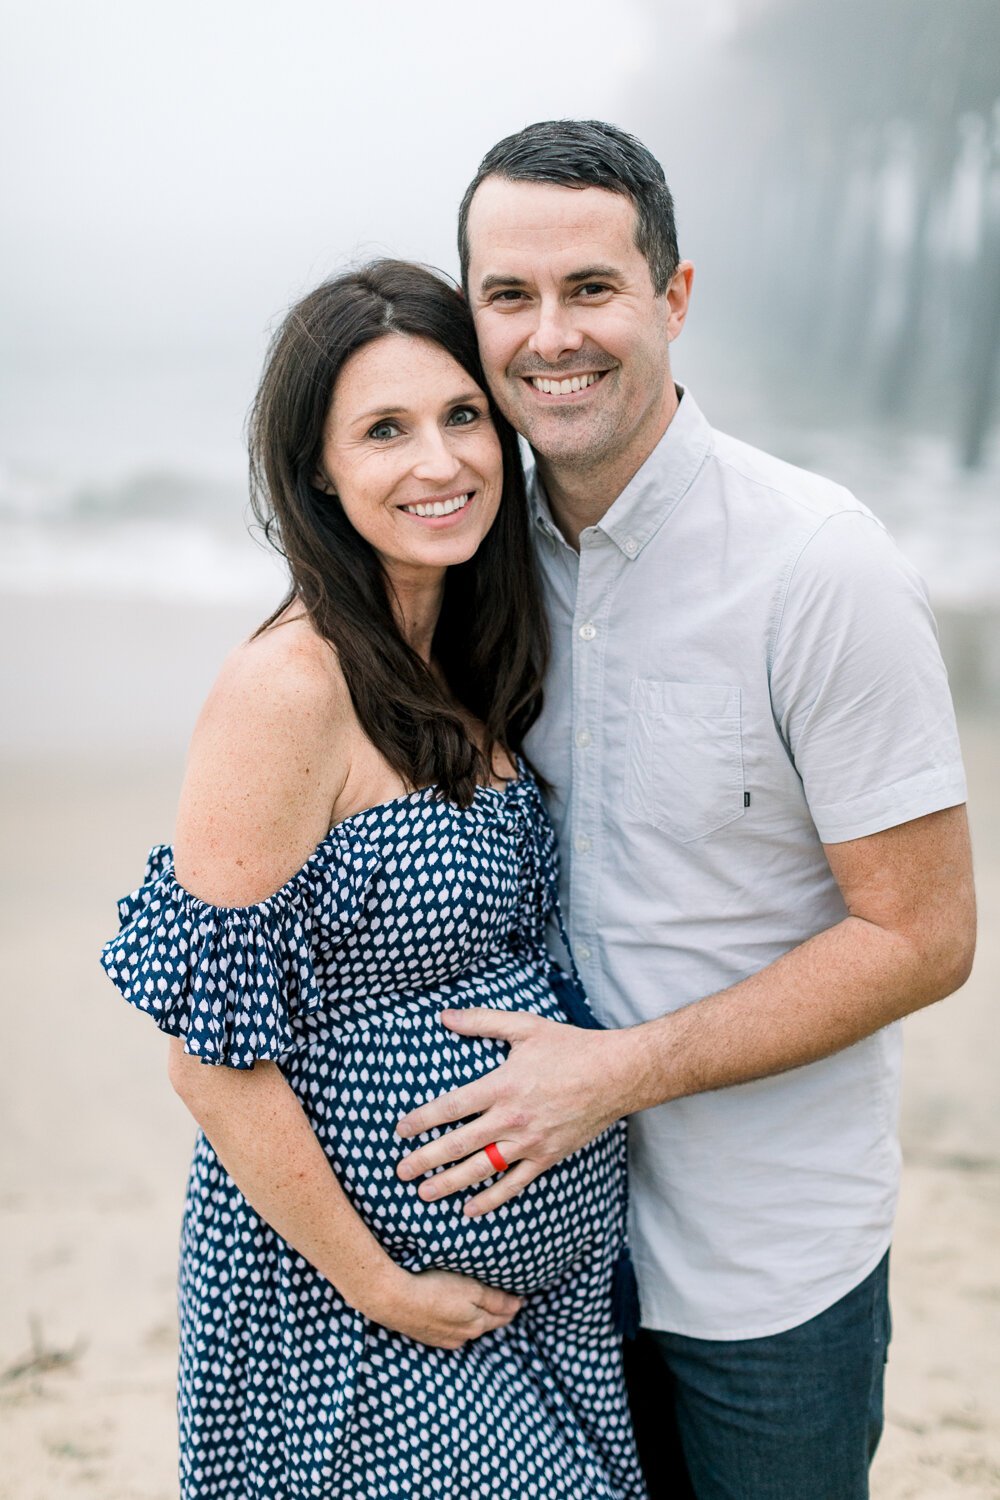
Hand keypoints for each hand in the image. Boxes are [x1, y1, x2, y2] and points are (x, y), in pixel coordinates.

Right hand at [367, 1265, 522, 1349]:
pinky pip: (449, 1331)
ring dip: (475, 1319)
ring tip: (480, 1306)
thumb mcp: (471, 1289)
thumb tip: (519, 1306)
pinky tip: (453, 1314)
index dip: (511, 1305)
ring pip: (467, 1329)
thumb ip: (496, 1299)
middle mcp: (462, 1336)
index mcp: (477, 1324)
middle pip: (485, 1324)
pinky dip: (456, 1323)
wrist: (394, 1299)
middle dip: (496, 1314)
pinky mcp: (426, 1335)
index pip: (502, 1316)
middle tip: (505, 1301)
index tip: (519, 1296)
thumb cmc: (434, 1288)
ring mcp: (442, 1338)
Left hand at [395, 1010, 631, 1215]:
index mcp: (502, 1085)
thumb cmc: (569, 1047)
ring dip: (449, 1183)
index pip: (451, 1107)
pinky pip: (514, 1184)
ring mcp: (530, 1142)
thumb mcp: (525, 1027)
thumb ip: (482, 1022)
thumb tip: (445, 1016)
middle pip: (459, 1144)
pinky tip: (469, 1209)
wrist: (615, 1074)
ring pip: (482, 1169)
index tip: (400, 1130)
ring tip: (423, 1193)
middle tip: (399, 1172)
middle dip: (425, 1159)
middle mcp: (512, 1118)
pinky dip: (491, 1199)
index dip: (422, 1120)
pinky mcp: (547, 1157)